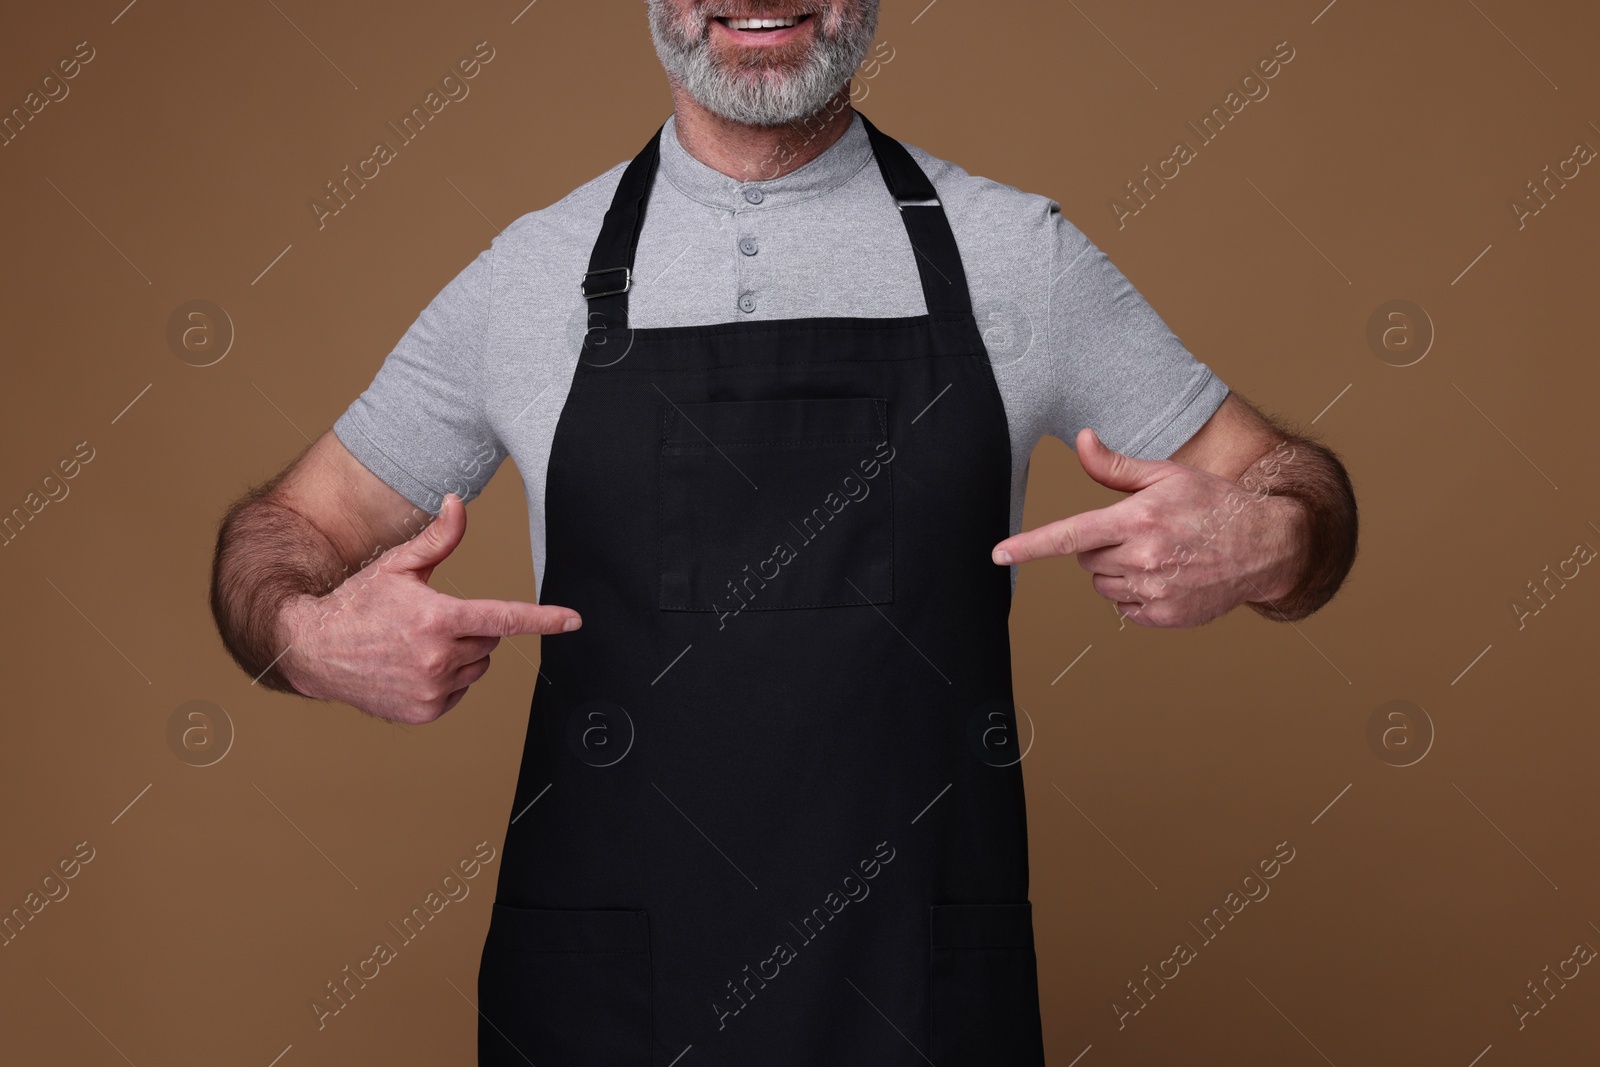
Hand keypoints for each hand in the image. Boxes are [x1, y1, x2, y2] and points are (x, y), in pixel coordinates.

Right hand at [278, 494, 580, 722]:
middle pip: (490, 640)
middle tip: (431, 621)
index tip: (573, 620)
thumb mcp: (397, 565)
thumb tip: (458, 502)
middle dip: (471, 628)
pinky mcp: (425, 711)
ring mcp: (432, 688)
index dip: (543, 618)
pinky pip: (460, 690)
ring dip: (461, 655)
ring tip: (417, 645)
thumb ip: (438, 538)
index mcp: (437, 619)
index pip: (503, 617)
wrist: (314, 649)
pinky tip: (413, 668)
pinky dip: (446, 679)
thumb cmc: (358, 603)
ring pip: (478, 666)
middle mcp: (438, 658)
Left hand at [991, 429, 1300, 627]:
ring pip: (1102, 585)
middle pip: (1085, 559)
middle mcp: (1142, 558)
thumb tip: (1083, 439)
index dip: (1029, 546)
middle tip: (1139, 533)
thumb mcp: (1166, 475)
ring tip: (1158, 554)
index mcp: (1137, 520)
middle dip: (1101, 547)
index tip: (999, 553)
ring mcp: (1155, 591)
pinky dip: (1135, 595)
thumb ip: (1116, 467)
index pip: (1069, 535)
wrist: (1268, 545)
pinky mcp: (1166, 616)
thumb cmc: (1214, 504)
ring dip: (1117, 572)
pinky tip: (1166, 577)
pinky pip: (1125, 609)